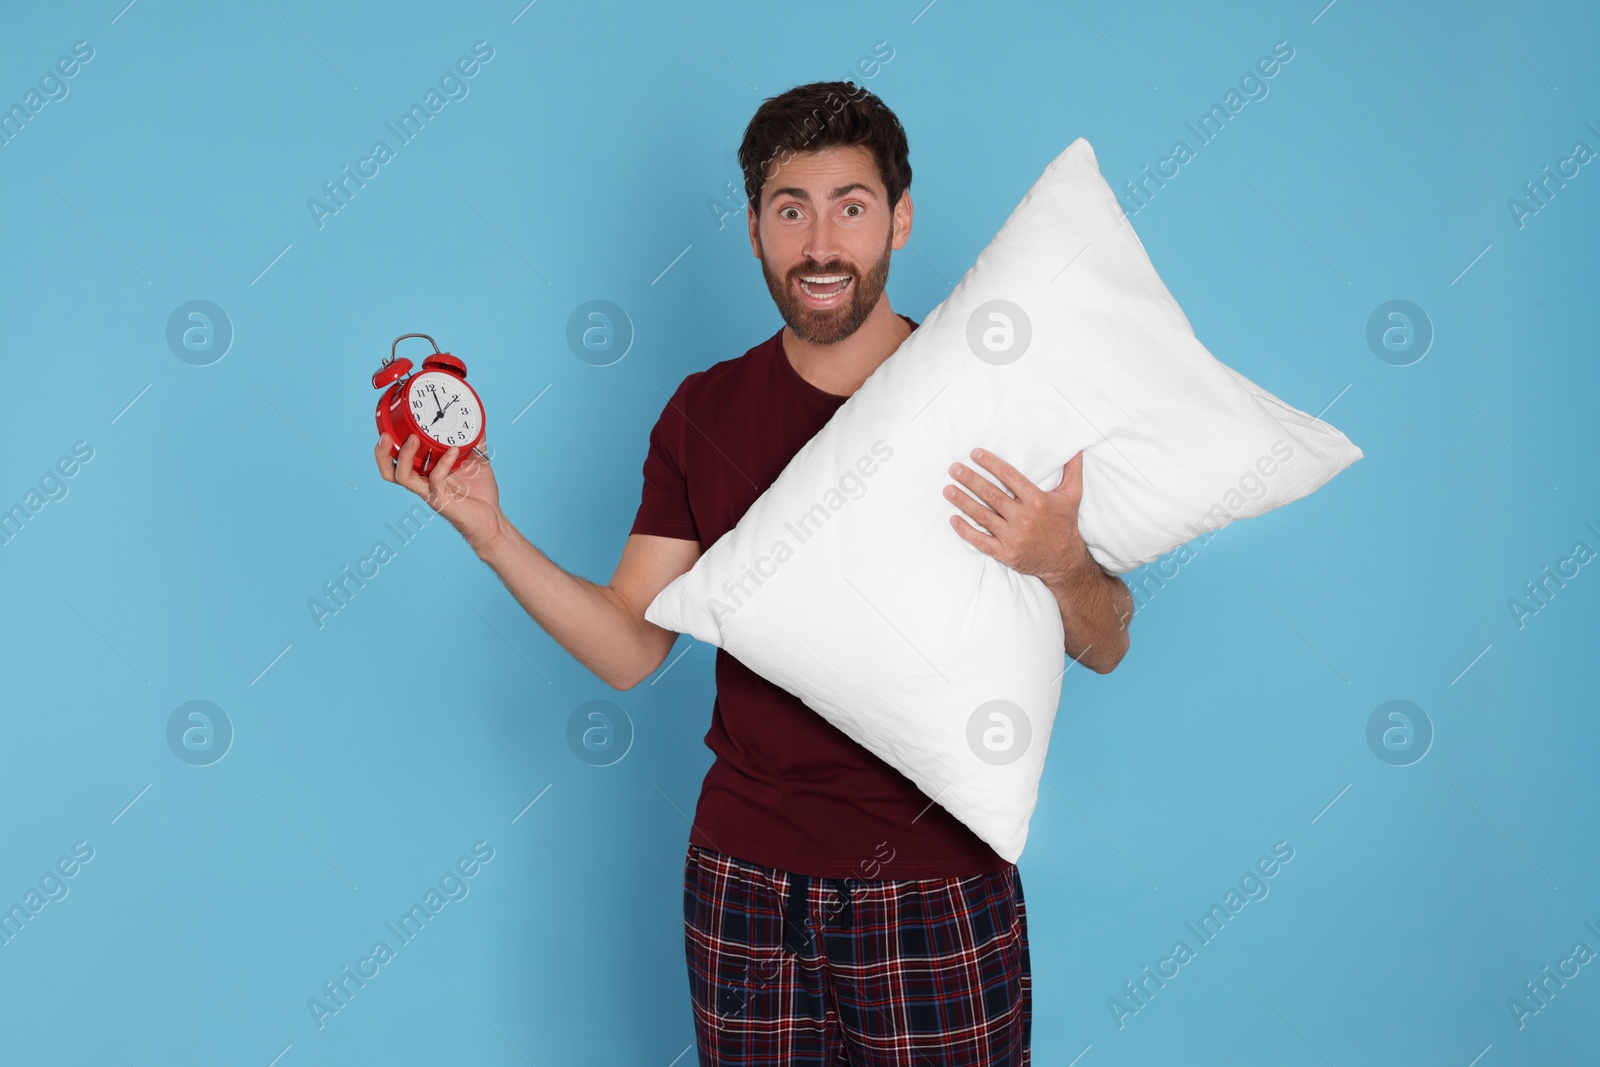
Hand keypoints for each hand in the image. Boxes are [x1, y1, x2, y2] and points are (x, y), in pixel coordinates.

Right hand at [375, 432, 503, 553]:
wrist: (492, 519)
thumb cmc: (479, 493)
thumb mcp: (476, 461)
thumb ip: (475, 442)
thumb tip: (477, 421)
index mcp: (425, 473)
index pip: (397, 460)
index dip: (388, 446)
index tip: (388, 425)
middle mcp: (422, 483)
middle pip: (389, 471)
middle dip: (382, 453)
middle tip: (385, 434)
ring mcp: (430, 493)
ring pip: (403, 477)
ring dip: (404, 456)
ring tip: (413, 439)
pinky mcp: (442, 501)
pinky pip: (435, 480)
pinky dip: (443, 463)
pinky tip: (453, 451)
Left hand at [943, 447, 1093, 585]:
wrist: (1064, 561)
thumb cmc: (1065, 524)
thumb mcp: (1073, 495)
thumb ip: (1073, 470)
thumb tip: (1076, 447)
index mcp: (1038, 501)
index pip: (1009, 476)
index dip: (991, 463)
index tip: (975, 454)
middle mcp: (1024, 518)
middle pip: (991, 494)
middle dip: (970, 479)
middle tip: (954, 468)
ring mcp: (1013, 537)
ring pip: (983, 516)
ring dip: (963, 501)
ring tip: (948, 489)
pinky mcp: (1005, 553)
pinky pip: (981, 541)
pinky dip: (965, 531)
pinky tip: (953, 519)